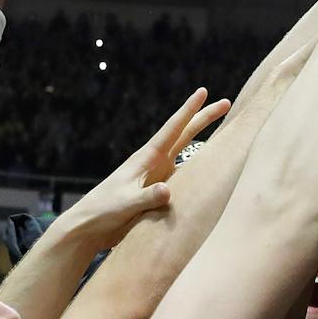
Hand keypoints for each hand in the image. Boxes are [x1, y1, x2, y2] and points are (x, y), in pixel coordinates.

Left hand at [56, 87, 230, 250]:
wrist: (90, 227)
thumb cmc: (103, 211)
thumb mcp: (125, 203)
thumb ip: (147, 197)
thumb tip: (168, 190)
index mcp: (146, 158)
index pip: (173, 129)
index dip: (189, 110)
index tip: (203, 91)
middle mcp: (155, 163)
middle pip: (185, 134)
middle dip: (205, 118)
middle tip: (227, 102)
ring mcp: (158, 176)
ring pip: (187, 154)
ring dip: (206, 142)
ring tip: (227, 132)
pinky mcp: (158, 192)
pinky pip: (185, 177)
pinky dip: (200, 170)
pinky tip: (212, 170)